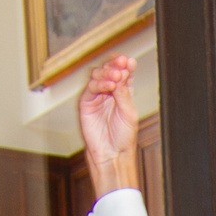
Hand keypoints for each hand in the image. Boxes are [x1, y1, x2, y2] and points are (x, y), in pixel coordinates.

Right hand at [78, 55, 141, 196]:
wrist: (112, 153)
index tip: (129, 61)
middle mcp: (109, 91)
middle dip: (115, 65)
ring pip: (98, 75)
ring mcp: (97, 96)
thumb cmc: (123, 136)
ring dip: (107, 73)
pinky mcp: (86, 102)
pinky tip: (109, 86)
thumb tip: (122, 73)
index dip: (125, 65)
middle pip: (110, 70)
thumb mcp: (129, 112)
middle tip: (122, 64)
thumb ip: (124, 93)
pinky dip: (100, 84)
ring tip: (117, 76)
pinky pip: (91, 88)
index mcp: (123, 91)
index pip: (123, 72)